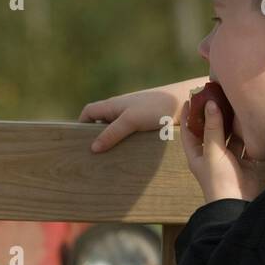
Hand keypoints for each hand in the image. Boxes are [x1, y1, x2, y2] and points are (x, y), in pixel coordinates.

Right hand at [80, 76, 208, 151]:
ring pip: (117, 131)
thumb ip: (111, 133)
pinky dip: (128, 145)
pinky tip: (130, 158)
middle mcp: (121, 110)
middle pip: (101, 123)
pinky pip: (131, 136)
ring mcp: (134, 117)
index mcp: (113, 105)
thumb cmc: (157, 107)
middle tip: (94, 157)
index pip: (89, 112)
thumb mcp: (130, 120)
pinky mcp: (147, 125)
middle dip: (97, 137)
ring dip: (114, 143)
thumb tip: (92, 148)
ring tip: (111, 162)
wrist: (186, 102)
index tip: (78, 141)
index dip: (82, 123)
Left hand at [179, 97, 258, 202]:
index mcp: (197, 154)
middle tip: (218, 96)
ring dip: (232, 123)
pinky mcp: (243, 162)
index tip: (192, 98)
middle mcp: (211, 155)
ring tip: (236, 104)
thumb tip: (210, 104)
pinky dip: (247, 134)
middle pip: (211, 130)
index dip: (189, 115)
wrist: (236, 203)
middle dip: (214, 115)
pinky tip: (251, 122)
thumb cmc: (219, 179)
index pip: (189, 130)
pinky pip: (244, 144)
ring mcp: (228, 159)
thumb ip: (213, 128)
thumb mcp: (213, 151)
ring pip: (229, 136)